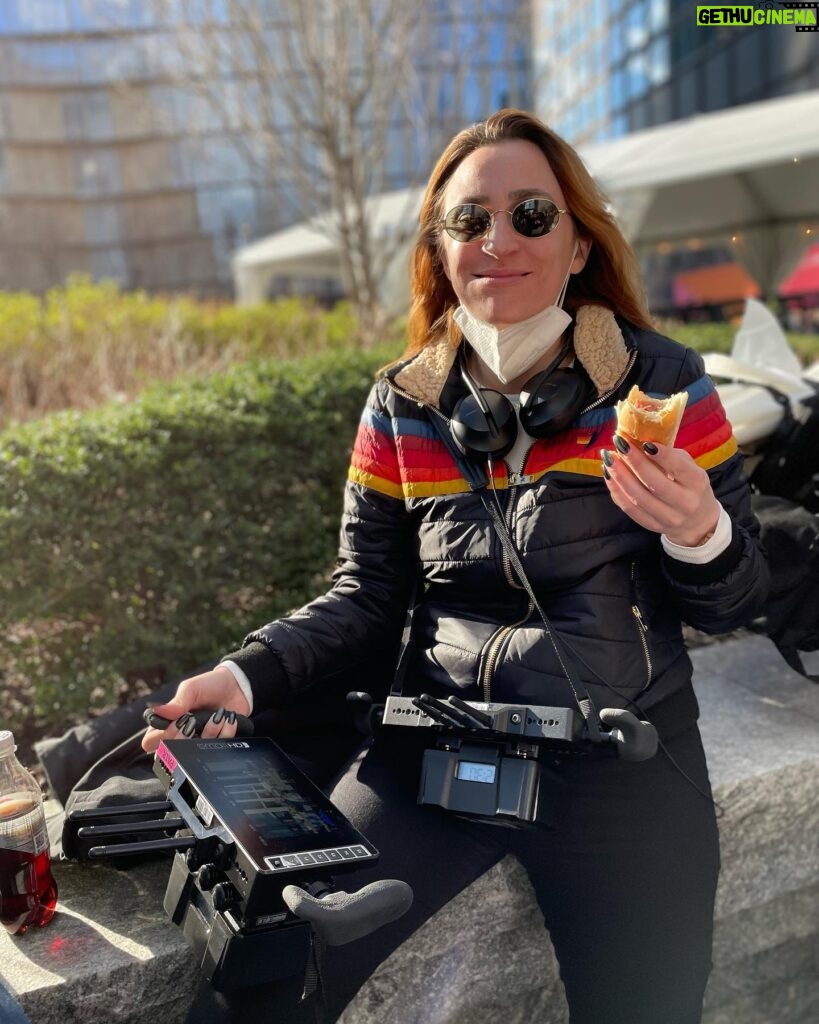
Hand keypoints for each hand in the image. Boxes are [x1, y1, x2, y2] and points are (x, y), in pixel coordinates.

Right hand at [141, 665, 250, 752]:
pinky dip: (224, 733)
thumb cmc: (209, 685)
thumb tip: (157, 711)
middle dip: (184, 737)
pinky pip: (216, 749)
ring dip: (208, 732)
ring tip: (216, 717)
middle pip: (169, 752)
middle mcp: (181, 735)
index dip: (159, 737)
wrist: (237, 686)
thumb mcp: (191, 688)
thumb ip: (176, 702)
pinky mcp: (216, 744)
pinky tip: (228, 720)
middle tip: (193, 720)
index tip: (175, 723)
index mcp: (168, 721)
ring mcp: (198, 741)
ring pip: (194, 752)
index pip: (150, 741)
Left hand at [601, 434, 720, 546]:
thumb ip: (669, 456)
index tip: (645, 441)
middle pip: (655, 484)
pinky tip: (609, 475)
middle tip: (620, 444)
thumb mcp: (689, 468)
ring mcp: (669, 518)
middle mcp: (686, 503)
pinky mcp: (653, 526)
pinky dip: (616, 491)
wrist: (697, 520)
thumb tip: (640, 441)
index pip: (678, 468)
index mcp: (697, 483)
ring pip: (639, 498)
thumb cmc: (689, 485)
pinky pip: (630, 509)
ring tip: (609, 459)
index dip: (661, 455)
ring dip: (620, 476)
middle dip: (634, 462)